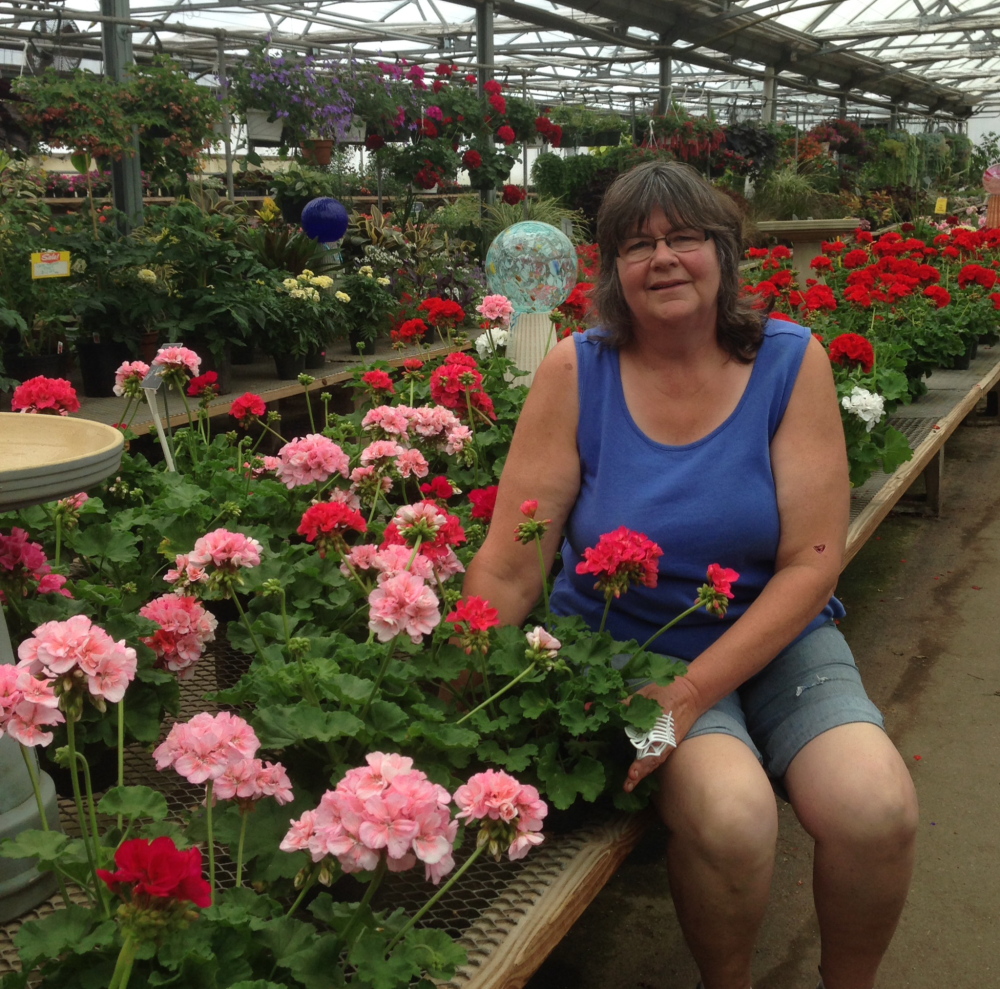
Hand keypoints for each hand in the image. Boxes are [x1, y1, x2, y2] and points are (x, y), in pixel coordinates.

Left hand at [622, 677, 700, 792]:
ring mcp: (669, 743)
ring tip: (629, 784)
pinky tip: (637, 772)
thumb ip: (620, 705)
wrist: (692, 692)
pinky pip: (658, 756)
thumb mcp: (643, 696)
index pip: (647, 747)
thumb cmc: (666, 691)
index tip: (632, 773)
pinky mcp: (670, 742)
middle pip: (651, 759)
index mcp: (658, 727)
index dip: (640, 762)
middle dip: (640, 771)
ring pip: (655, 761)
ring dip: (643, 771)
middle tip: (628, 784)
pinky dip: (649, 765)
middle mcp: (664, 739)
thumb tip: (590, 707)